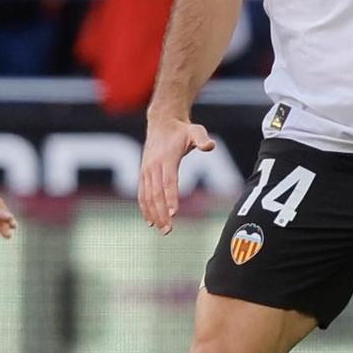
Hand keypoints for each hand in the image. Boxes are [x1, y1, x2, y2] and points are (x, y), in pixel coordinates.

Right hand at [138, 112, 214, 233]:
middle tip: (168, 230)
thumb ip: (202, 139)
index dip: (171, 197)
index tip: (174, 214)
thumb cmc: (182, 129)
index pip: (169, 181)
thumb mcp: (195, 130)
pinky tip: (150, 221)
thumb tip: (210, 145)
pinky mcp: (142, 173)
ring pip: (147, 196)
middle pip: (156, 193)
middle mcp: (153, 165)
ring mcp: (146, 170)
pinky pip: (141, 193)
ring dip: (153, 214)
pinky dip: (144, 208)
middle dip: (161, 213)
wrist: (161, 121)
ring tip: (162, 229)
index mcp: (167, 158)